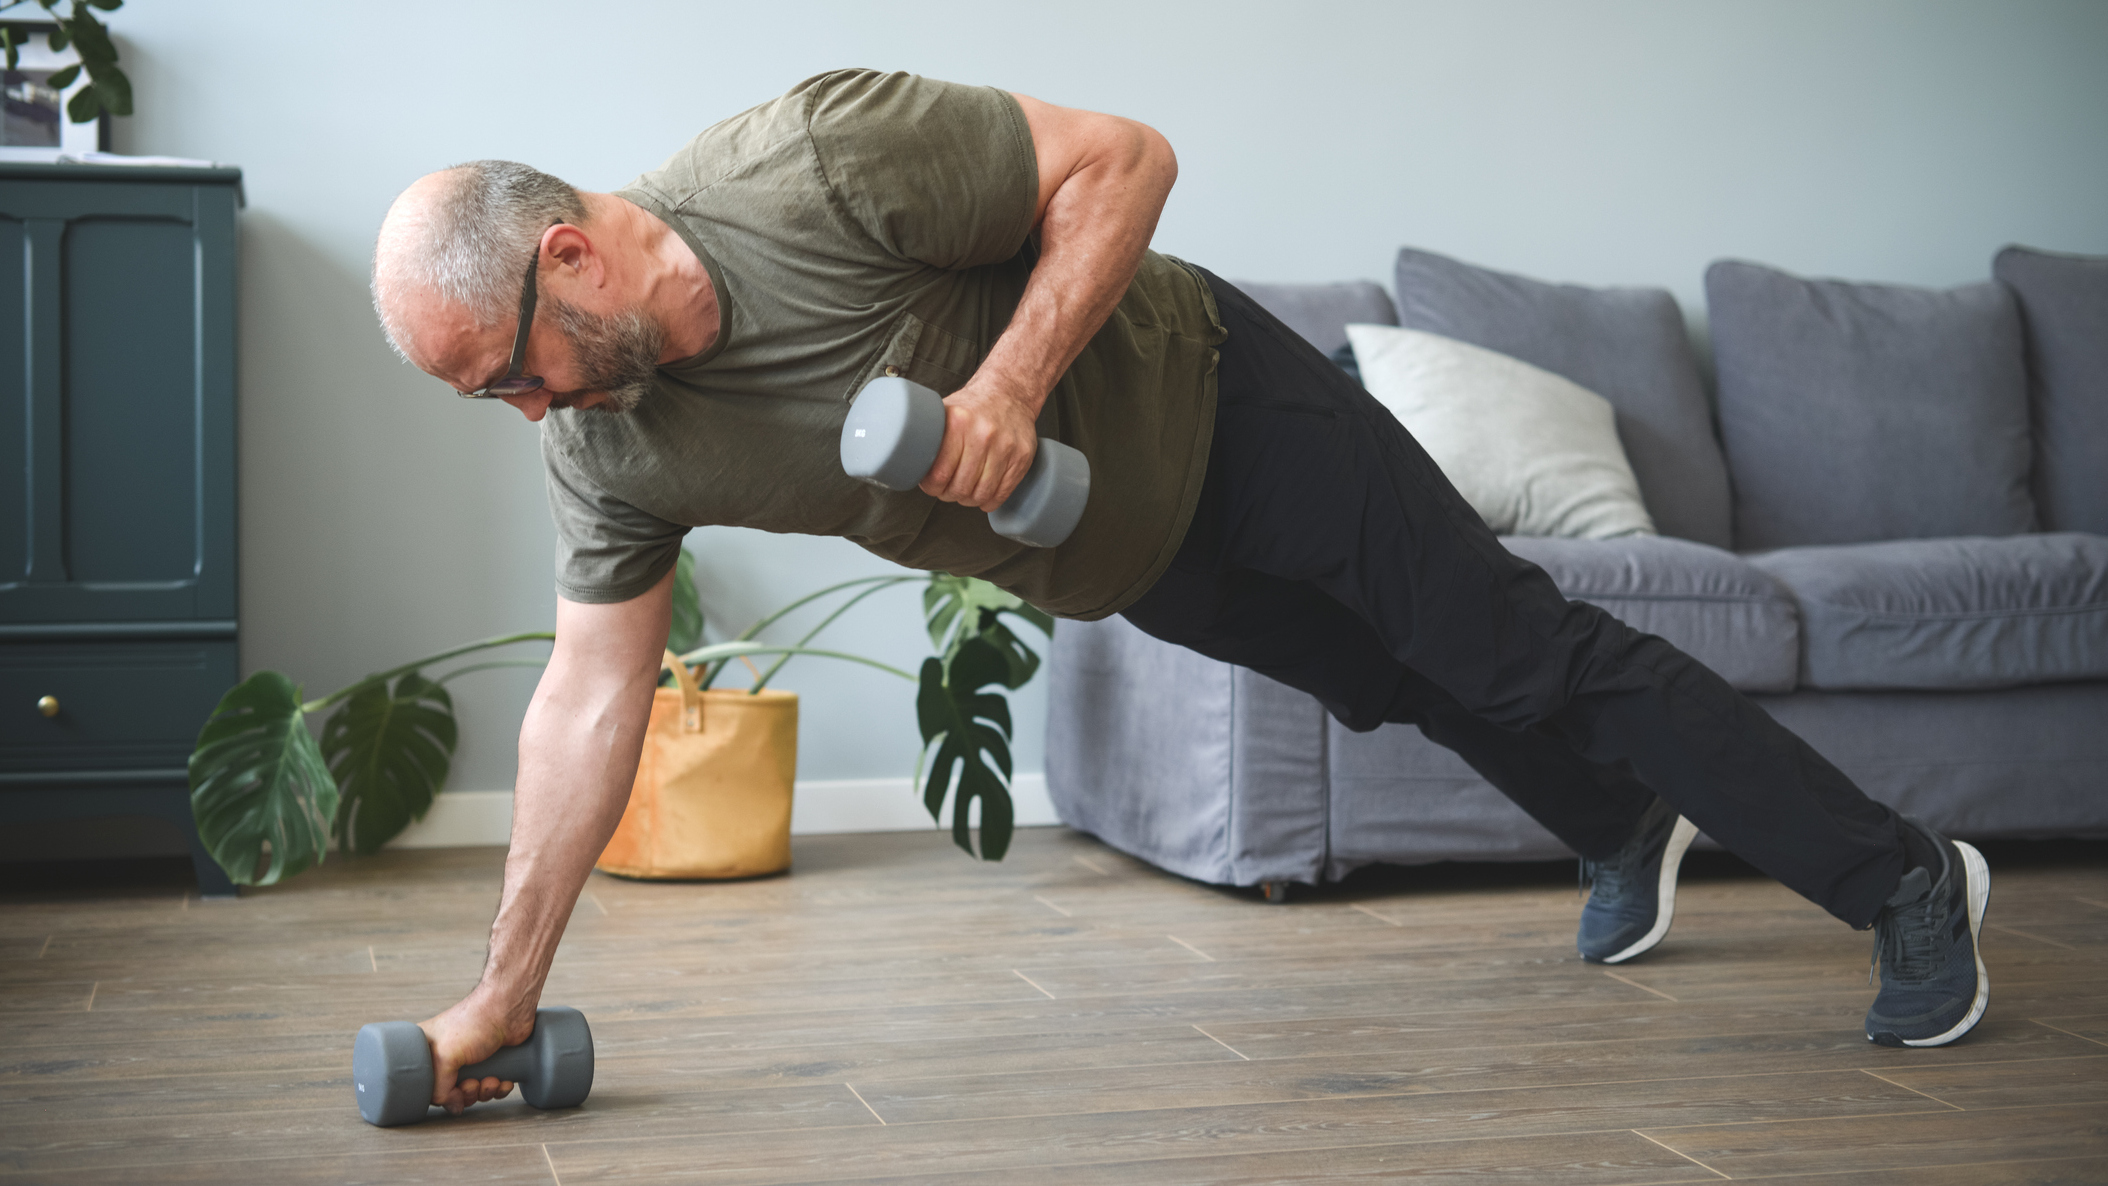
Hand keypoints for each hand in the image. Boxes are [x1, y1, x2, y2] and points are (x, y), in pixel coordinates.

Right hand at [419, 991, 532, 1115]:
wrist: (509, 1008)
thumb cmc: (475, 1021)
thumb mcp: (445, 1056)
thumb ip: (439, 1088)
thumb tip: (453, 1106)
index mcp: (426, 1051)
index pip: (425, 1086)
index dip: (440, 1095)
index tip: (452, 1092)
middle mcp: (446, 1056)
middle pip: (451, 1092)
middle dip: (466, 1094)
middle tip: (473, 1083)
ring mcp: (470, 1059)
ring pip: (473, 1092)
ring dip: (484, 1092)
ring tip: (491, 1079)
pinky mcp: (492, 1062)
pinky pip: (492, 1087)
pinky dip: (498, 1088)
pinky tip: (503, 1079)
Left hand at [919, 376, 1041, 512]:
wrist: (1009, 393)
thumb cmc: (972, 407)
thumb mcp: (946, 412)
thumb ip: (928, 436)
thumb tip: (905, 465)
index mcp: (958, 422)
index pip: (940, 473)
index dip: (932, 487)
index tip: (931, 486)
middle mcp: (984, 434)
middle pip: (961, 487)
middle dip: (949, 494)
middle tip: (946, 490)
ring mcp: (1006, 447)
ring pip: (982, 493)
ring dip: (969, 500)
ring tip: (964, 493)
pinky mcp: (1022, 457)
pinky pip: (1003, 492)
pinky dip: (990, 501)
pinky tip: (982, 497)